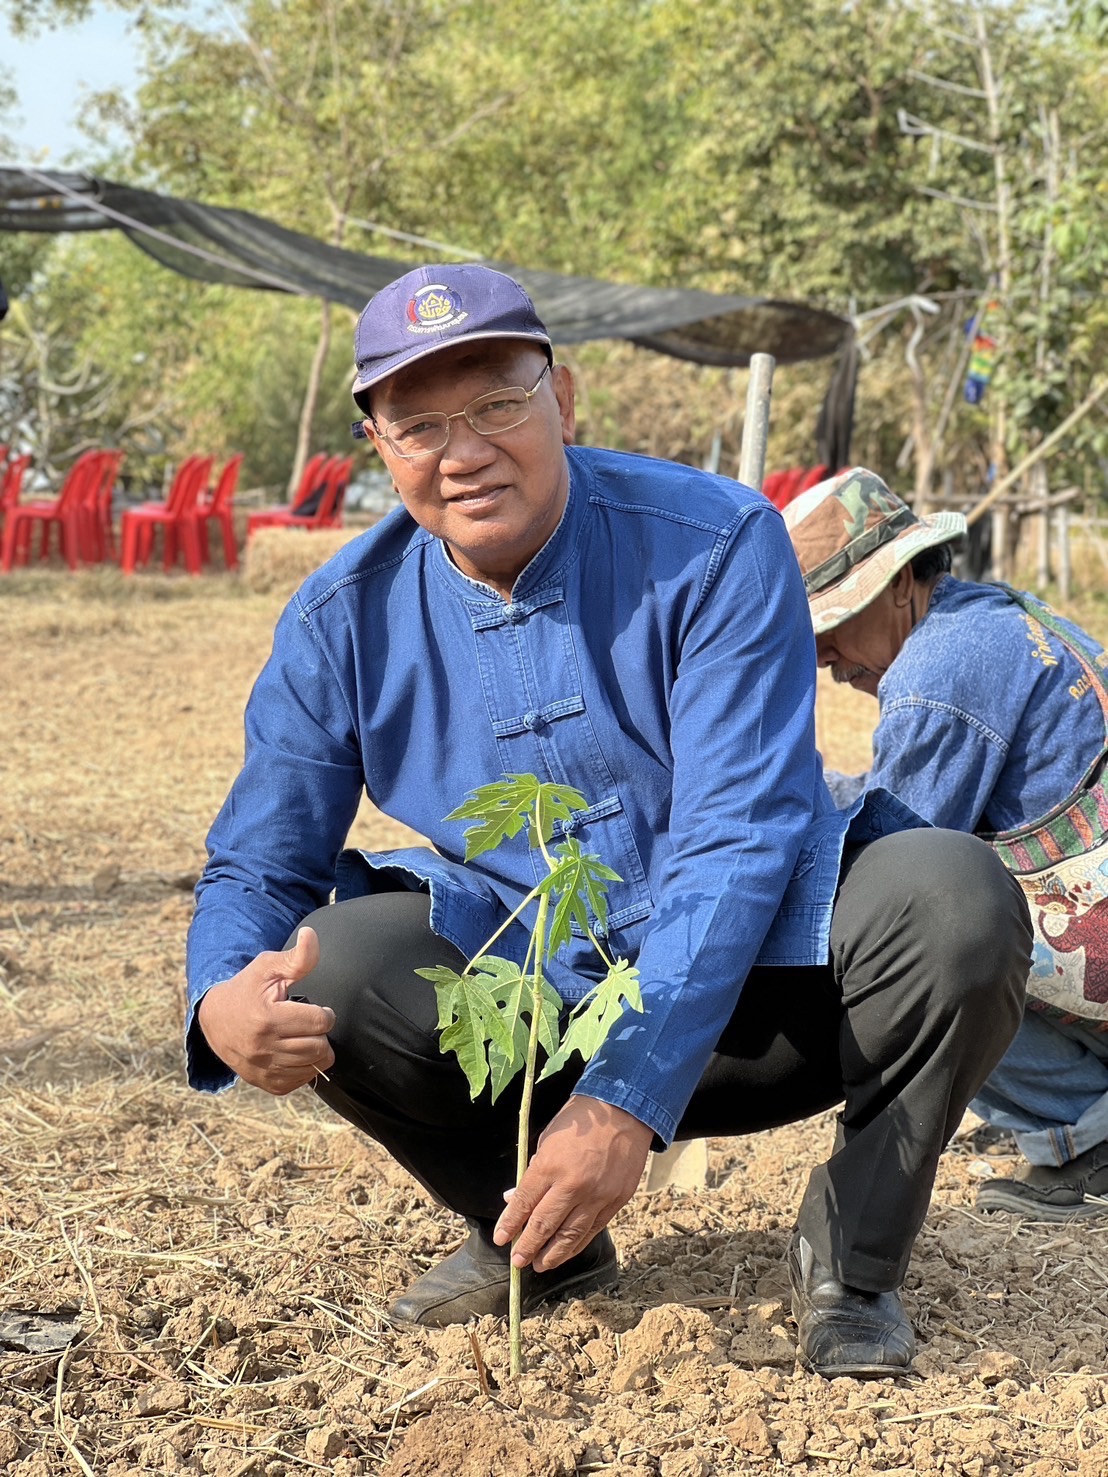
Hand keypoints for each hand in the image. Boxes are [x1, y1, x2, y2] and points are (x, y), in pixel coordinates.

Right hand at [197, 927, 334, 1094]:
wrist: (214, 1020)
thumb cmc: (247, 988)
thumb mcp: (268, 967)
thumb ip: (296, 957)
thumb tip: (311, 934)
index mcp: (267, 1018)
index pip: (320, 1021)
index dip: (325, 1013)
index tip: (315, 1008)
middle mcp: (263, 1048)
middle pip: (320, 1047)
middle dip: (320, 1032)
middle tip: (309, 1023)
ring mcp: (264, 1069)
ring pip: (314, 1065)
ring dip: (316, 1050)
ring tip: (303, 1036)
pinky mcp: (266, 1084)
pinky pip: (302, 1081)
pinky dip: (305, 1067)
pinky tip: (294, 1052)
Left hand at [493, 1096, 652, 1272]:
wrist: (624, 1112)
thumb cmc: (580, 1123)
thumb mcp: (547, 1141)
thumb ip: (533, 1173)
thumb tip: (515, 1199)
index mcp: (551, 1165)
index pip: (525, 1203)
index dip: (510, 1224)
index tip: (501, 1238)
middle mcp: (573, 1185)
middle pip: (545, 1225)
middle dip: (528, 1246)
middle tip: (517, 1260)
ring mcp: (597, 1196)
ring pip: (571, 1235)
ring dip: (552, 1254)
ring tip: (539, 1265)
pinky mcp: (616, 1201)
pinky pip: (593, 1230)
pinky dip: (577, 1245)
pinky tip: (565, 1252)